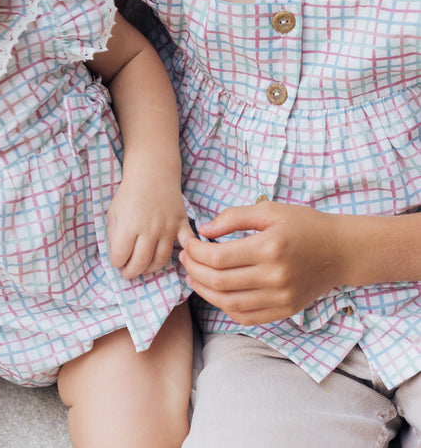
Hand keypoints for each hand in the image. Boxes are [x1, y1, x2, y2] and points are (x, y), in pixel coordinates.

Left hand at [108, 175, 193, 278]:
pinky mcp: (181, 223)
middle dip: (132, 272)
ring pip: (162, 259)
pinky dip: (187, 254)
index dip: (116, 263)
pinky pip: (187, 243)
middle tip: (129, 272)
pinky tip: (178, 260)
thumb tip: (118, 256)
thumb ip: (114, 236)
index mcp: (129, 225)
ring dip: (151, 268)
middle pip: (141, 262)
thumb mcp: (114, 213)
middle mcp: (149, 229)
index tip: (117, 261)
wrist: (152, 172)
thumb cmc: (130, 193)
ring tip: (145, 267)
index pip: (120, 256)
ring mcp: (167, 227)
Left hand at [180, 201, 345, 324]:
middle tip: (185, 259)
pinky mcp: (284, 310)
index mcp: (269, 248)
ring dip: (204, 291)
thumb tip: (205, 230)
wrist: (340, 250)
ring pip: (229, 303)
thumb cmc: (304, 225)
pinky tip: (215, 292)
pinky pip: (246, 316)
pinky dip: (225, 306)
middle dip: (194, 270)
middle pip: (220, 281)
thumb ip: (235, 216)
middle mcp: (275, 276)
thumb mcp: (270, 210)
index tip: (188, 243)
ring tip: (193, 276)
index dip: (196, 252)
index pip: (219, 257)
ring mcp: (280, 297)